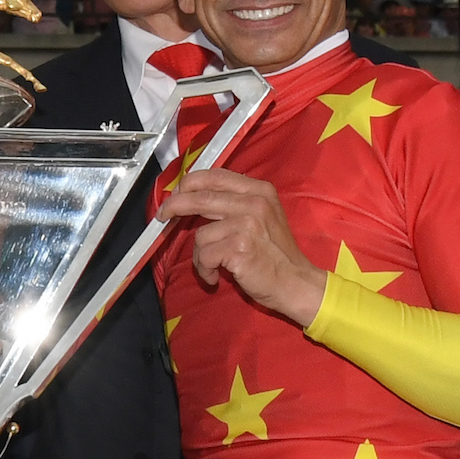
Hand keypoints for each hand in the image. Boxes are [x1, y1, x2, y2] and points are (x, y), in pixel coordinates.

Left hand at [154, 168, 326, 325]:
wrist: (296, 282)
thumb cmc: (275, 254)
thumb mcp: (263, 217)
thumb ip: (234, 203)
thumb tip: (193, 196)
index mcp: (259, 191)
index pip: (215, 176)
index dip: (189, 183)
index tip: (176, 193)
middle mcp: (254, 203)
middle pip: (200, 197)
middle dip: (175, 206)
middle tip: (163, 216)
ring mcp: (247, 225)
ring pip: (201, 234)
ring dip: (201, 255)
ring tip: (214, 266)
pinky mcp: (239, 248)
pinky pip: (205, 256)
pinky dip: (205, 270)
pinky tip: (216, 277)